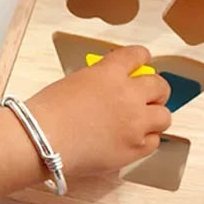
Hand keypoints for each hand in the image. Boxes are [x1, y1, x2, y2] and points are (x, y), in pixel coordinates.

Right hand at [26, 46, 171, 177]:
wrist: (40, 141)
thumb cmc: (45, 113)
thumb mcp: (74, 83)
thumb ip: (99, 84)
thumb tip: (109, 91)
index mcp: (110, 73)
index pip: (136, 55)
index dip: (142, 57)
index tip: (144, 60)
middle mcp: (129, 95)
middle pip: (160, 87)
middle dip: (157, 91)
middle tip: (151, 97)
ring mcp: (135, 123)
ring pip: (164, 116)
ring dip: (155, 117)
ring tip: (144, 122)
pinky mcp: (135, 148)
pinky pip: (153, 142)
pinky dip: (146, 140)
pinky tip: (134, 140)